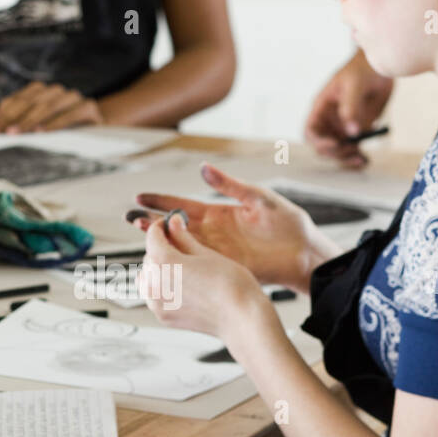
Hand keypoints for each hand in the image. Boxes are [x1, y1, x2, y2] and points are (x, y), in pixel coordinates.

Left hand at [0, 82, 103, 133]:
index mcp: (39, 92)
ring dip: (30, 120)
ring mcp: (72, 97)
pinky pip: (70, 113)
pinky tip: (42, 132)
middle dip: (13, 118)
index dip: (2, 114)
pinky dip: (55, 123)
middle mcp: (55, 91)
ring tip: (17, 133)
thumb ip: (20, 126)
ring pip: (48, 106)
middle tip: (1, 132)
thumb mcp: (40, 128)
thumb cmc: (63, 131)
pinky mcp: (88, 107)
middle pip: (30, 102)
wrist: (99, 131)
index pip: (16, 100)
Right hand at [133, 163, 340, 291]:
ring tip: (141, 235)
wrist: (306, 254)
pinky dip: (179, 262)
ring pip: (180, 246)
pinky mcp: (224, 267)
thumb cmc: (289, 224)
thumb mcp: (259, 198)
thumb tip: (204, 169)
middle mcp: (212, 232)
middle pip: (174, 226)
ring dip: (160, 242)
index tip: (140, 197)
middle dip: (152, 222)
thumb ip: (230, 185)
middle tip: (131, 217)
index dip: (161, 201)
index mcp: (218, 213)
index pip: (182, 205)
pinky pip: (197, 264)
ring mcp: (216, 251)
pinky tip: (164, 260)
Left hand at [136, 210, 266, 340]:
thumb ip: (183, 237)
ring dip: (157, 268)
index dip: (161, 226)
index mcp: (163, 261)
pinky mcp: (162, 315)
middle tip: (179, 244)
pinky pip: (153, 296)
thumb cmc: (231, 287)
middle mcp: (155, 282)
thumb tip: (173, 223)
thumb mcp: (206, 253)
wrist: (242, 319)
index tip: (169, 224)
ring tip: (179, 266)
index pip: (152, 235)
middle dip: (161, 247)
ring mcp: (157, 302)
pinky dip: (160, 287)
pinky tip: (178, 285)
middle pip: (149, 256)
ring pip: (147, 277)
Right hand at [304, 49, 391, 168]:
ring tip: (362, 160)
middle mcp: (330, 120)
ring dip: (347, 158)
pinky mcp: (359, 128)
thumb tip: (352, 132)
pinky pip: (355, 147)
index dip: (318, 141)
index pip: (311, 130)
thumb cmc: (362, 69)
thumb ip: (351, 108)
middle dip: (336, 152)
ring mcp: (344, 125)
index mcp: (322, 108)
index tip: (335, 144)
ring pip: (339, 150)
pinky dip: (359, 156)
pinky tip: (366, 161)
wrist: (382, 65)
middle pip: (324, 145)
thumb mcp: (354, 85)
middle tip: (354, 151)